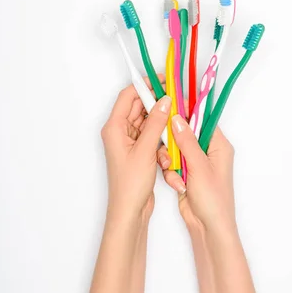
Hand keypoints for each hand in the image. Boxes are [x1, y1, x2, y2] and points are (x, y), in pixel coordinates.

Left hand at [101, 78, 170, 224]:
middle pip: (140, 107)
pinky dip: (161, 137)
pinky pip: (152, 135)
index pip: (128, 95)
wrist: (129, 211)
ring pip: (148, 121)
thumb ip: (156, 123)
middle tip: (177, 100)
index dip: (146, 85)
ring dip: (161, 123)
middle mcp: (120, 131)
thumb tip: (165, 101)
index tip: (164, 81)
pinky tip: (169, 145)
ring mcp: (130, 141)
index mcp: (114, 127)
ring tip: (174, 124)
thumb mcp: (146, 150)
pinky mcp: (139, 151)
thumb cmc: (130, 184)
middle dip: (158, 104)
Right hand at [158, 115, 235, 233]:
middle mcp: (208, 151)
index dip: (187, 111)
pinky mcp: (186, 174)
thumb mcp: (199, 167)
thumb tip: (177, 118)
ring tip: (171, 170)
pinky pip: (172, 164)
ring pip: (175, 149)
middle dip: (173, 141)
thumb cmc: (213, 199)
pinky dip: (171, 173)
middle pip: (186, 133)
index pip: (202, 119)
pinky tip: (176, 184)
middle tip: (165, 144)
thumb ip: (187, 141)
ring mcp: (196, 163)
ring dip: (170, 160)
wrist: (208, 228)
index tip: (170, 105)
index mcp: (219, 145)